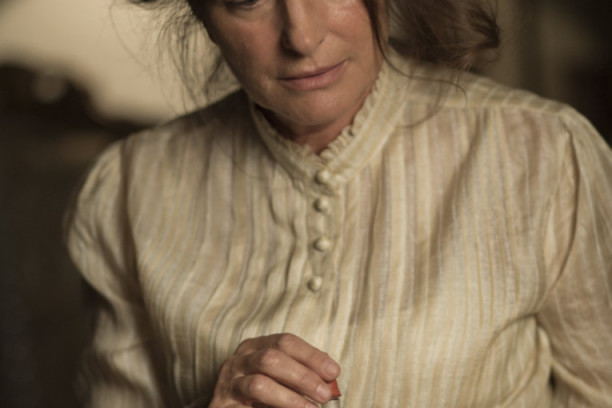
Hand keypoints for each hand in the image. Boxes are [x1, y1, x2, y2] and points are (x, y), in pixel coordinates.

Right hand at [209, 333, 340, 407]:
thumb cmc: (260, 394)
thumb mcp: (281, 377)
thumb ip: (301, 371)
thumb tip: (330, 373)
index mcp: (256, 346)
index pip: (285, 341)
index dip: (311, 356)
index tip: (333, 371)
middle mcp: (239, 360)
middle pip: (272, 359)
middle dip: (303, 376)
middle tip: (324, 394)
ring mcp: (228, 382)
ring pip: (259, 384)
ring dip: (290, 397)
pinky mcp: (221, 405)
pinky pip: (249, 407)